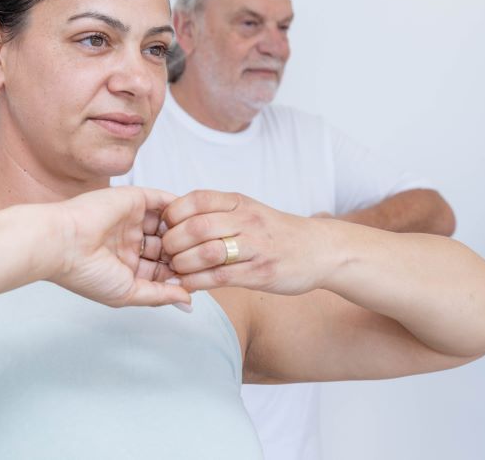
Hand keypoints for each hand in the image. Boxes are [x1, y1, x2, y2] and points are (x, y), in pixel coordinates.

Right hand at [50, 186, 189, 308]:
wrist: (64, 243)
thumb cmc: (88, 273)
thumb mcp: (128, 293)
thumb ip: (160, 295)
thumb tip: (188, 301)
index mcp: (126, 266)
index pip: (161, 270)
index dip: (179, 274)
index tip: (199, 279)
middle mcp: (130, 242)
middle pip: (167, 246)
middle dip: (184, 252)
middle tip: (203, 257)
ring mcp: (132, 220)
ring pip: (167, 223)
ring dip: (183, 229)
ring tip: (200, 237)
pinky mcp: (133, 199)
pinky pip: (161, 200)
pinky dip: (177, 206)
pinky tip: (191, 215)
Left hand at [160, 190, 337, 295]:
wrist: (320, 250)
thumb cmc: (276, 232)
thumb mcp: (248, 210)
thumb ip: (216, 213)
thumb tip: (172, 220)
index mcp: (239, 203)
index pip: (196, 199)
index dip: (173, 213)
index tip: (165, 226)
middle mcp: (246, 221)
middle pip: (196, 227)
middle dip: (172, 242)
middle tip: (164, 253)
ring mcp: (255, 247)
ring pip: (206, 252)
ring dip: (182, 264)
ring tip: (174, 269)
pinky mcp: (260, 273)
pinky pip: (219, 278)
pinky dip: (196, 283)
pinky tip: (186, 285)